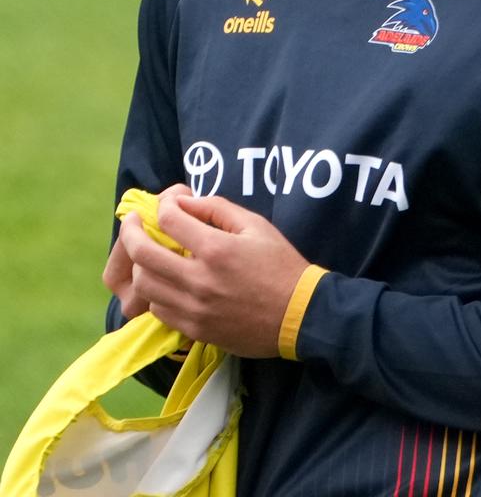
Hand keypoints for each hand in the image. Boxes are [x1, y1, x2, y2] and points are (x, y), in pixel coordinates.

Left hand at [108, 192, 309, 357]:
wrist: (299, 314)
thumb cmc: (280, 264)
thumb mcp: (255, 225)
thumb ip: (217, 208)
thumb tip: (185, 202)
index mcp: (216, 249)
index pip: (169, 219)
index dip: (163, 205)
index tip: (166, 203)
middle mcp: (199, 279)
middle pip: (143, 253)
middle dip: (130, 232)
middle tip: (132, 222)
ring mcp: (194, 308)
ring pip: (145, 284)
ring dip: (142, 264)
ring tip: (148, 254)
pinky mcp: (195, 329)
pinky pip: (158, 309)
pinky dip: (155, 292)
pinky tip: (165, 282)